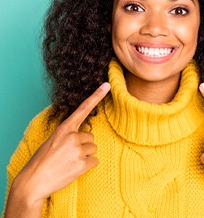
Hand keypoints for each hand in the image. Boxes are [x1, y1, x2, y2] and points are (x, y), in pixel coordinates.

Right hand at [5, 83, 110, 215]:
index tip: (106, 85)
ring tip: (69, 162)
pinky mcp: (82, 164)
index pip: (83, 109)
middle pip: (90, 137)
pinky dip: (87, 166)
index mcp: (64, 128)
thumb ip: (67, 134)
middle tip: (68, 155)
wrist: (33, 182)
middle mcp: (72, 136)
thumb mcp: (52, 141)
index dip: (96, 96)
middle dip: (83, 145)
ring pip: (93, 149)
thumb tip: (82, 134)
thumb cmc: (41, 161)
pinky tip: (74, 169)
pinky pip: (94, 161)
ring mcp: (77, 150)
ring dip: (85, 155)